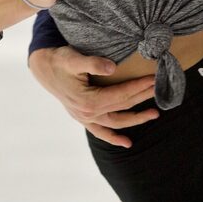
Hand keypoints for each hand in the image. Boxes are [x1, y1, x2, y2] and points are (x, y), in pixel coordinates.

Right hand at [28, 45, 158, 147]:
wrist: (43, 68)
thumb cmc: (59, 61)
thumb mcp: (73, 58)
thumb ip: (93, 63)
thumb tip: (112, 67)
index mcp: (88, 100)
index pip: (121, 95)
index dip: (138, 87)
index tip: (153, 79)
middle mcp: (88, 113)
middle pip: (122, 107)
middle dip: (142, 97)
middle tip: (159, 88)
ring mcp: (85, 118)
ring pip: (116, 122)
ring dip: (136, 119)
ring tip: (155, 114)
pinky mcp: (83, 118)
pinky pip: (100, 132)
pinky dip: (113, 138)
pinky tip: (127, 143)